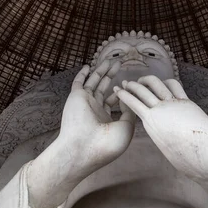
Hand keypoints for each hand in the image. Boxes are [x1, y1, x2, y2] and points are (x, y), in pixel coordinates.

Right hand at [59, 60, 135, 174]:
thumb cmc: (107, 144)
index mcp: (106, 120)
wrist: (84, 147)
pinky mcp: (76, 97)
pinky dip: (82, 74)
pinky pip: (78, 83)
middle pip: (104, 89)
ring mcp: (85, 103)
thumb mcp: (127, 127)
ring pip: (94, 83)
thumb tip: (129, 97)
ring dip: (101, 71)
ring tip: (110, 60)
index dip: (123, 92)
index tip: (131, 84)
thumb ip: (130, 110)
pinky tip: (87, 66)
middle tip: (120, 64)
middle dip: (112, 77)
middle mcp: (95, 110)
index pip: (114, 102)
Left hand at [115, 76, 207, 207]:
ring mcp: (163, 110)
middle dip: (142, 81)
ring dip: (132, 86)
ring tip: (123, 86)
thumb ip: (191, 125)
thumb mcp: (200, 130)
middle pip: (155, 83)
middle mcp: (174, 103)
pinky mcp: (153, 121)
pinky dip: (127, 98)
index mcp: (186, 103)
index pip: (171, 85)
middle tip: (132, 83)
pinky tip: (119, 95)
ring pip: (144, 89)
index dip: (161, 84)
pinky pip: (136, 104)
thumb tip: (192, 132)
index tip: (152, 86)